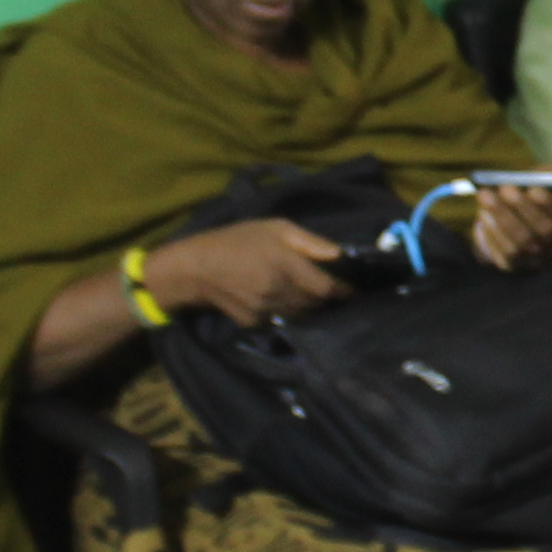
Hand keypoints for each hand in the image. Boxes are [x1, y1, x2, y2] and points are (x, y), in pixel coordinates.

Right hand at [146, 217, 352, 322]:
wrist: (196, 268)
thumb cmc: (238, 240)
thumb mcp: (274, 227)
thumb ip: (310, 242)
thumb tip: (340, 254)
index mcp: (286, 265)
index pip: (327, 288)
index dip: (344, 292)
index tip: (355, 291)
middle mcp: (279, 292)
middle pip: (317, 304)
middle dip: (328, 298)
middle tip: (334, 289)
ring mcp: (266, 311)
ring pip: (302, 314)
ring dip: (311, 307)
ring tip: (312, 295)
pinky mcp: (255, 323)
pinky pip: (283, 319)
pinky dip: (290, 312)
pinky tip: (286, 300)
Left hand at [467, 182, 551, 270]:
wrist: (518, 212)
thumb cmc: (540, 190)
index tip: (534, 189)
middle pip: (546, 231)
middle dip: (523, 208)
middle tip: (505, 188)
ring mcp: (541, 259)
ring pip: (522, 245)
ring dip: (502, 218)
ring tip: (487, 196)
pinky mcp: (519, 267)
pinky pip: (506, 256)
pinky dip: (494, 234)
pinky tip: (484, 215)